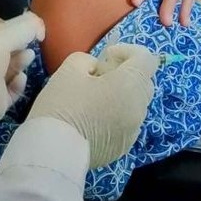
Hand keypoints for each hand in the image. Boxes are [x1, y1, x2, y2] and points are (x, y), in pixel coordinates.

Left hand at [0, 11, 44, 126]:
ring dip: (22, 61)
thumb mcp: (1, 38)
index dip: (21, 27)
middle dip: (23, 44)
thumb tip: (38, 26)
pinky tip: (20, 78)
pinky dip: (19, 83)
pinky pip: (14, 89)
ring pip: (14, 68)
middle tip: (35, 42)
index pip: (5, 30)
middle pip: (11, 49)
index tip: (36, 28)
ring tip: (29, 57)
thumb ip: (23, 29)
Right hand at [28, 44, 157, 168]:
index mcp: (130, 85)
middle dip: (124, 73)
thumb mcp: (69, 69)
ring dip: (120, 95)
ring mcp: (133, 131)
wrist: (54, 150)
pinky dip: (115, 115)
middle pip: (143, 82)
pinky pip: (126, 123)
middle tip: (97, 76)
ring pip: (135, 104)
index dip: (128, 51)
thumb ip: (87, 60)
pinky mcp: (123, 147)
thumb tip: (95, 69)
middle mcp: (139, 109)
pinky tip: (91, 120)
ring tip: (92, 99)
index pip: (146, 59)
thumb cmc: (62, 104)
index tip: (105, 56)